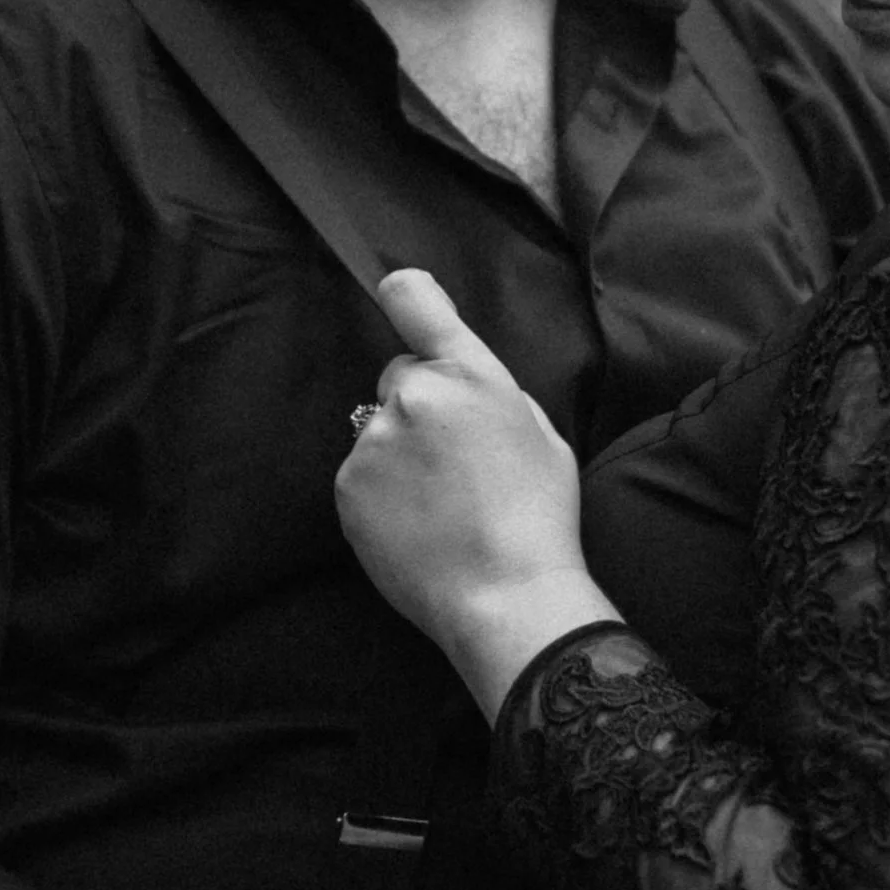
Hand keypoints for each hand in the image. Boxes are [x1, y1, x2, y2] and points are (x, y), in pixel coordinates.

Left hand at [337, 270, 608, 710]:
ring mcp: (375, 440)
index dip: (407, 295)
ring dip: (400, 454)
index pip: (415, 301)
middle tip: (454, 461)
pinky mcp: (348, 485)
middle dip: (420, 406)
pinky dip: (381, 493)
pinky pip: (361, 473)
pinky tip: (417, 524)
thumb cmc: (539, 519)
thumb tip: (461, 384)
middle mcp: (415, 395)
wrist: (505, 596)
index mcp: (472, 374)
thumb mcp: (540, 433)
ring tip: (440, 504)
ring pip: (380, 430)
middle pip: (401, 378)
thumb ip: (493, 393)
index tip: (400, 293)